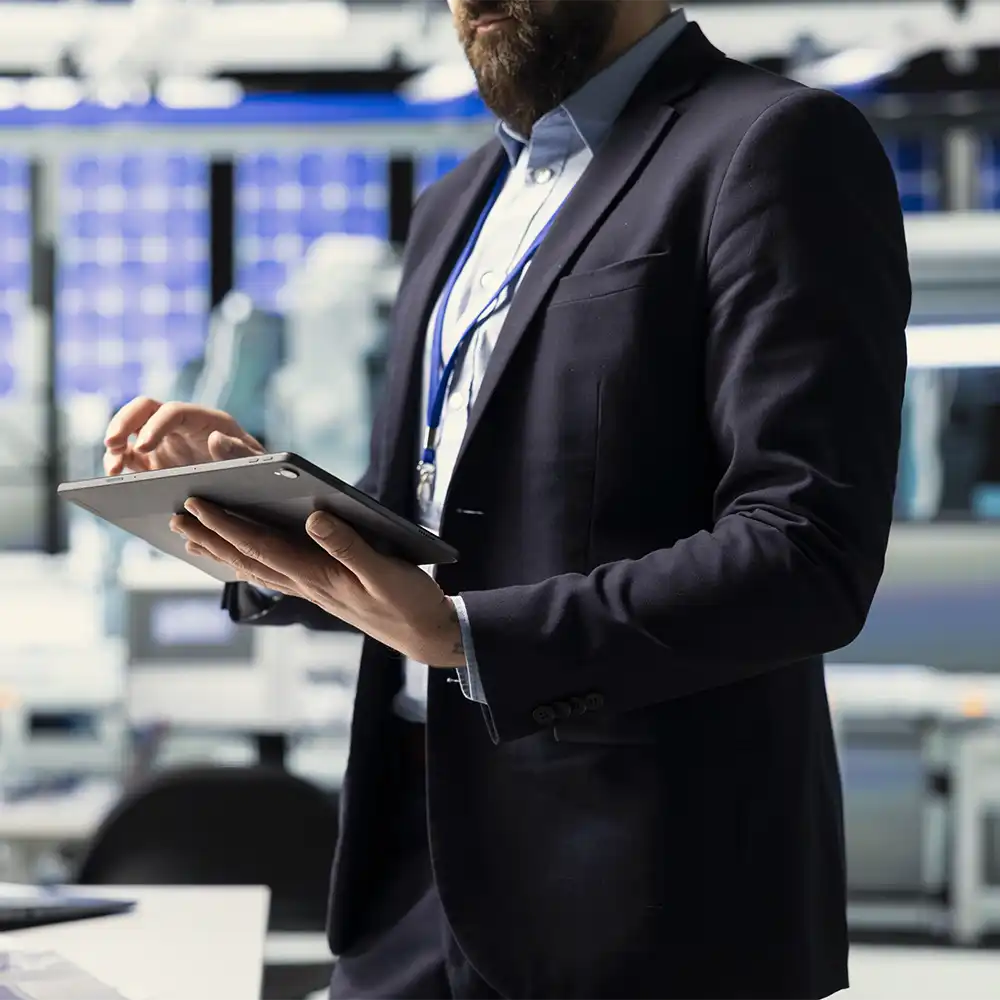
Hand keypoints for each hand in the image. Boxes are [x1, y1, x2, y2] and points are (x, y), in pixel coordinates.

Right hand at [103, 397, 264, 474]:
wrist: (253, 486)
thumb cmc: (256, 468)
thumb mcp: (255, 462)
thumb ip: (239, 452)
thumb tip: (215, 438)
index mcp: (206, 421)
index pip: (174, 412)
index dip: (156, 426)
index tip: (143, 447)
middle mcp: (181, 426)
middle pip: (144, 410)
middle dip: (124, 422)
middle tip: (111, 443)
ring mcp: (165, 442)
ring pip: (131, 430)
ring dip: (117, 444)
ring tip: (113, 469)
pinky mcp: (155, 462)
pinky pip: (129, 456)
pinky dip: (118, 462)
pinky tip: (115, 477)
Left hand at [173, 500, 465, 667]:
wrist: (425, 636)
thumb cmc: (409, 604)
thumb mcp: (386, 571)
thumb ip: (350, 546)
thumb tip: (314, 517)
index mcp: (317, 575)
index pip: (261, 546)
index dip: (226, 524)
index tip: (197, 503)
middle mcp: (307, 583)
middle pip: (248, 556)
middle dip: (211, 534)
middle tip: (177, 515)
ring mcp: (312, 589)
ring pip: (256, 567)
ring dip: (223, 550)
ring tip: (193, 537)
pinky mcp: (322, 589)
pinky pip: (275, 572)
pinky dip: (249, 561)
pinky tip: (240, 557)